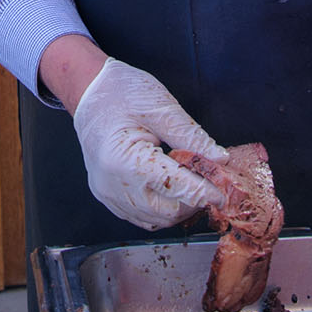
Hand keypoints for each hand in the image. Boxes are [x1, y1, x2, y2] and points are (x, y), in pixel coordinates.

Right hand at [72, 58, 228, 228]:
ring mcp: (107, 193)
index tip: (224, 194)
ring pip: (155, 221)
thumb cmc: (119, 91)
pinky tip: (171, 190)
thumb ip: (191, 136)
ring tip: (191, 183)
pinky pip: (140, 217)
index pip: (175, 187)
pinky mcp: (106, 195)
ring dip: (178, 207)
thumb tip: (220, 159)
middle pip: (167, 212)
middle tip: (210, 183)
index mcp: (125, 160)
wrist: (87, 90)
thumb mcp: (160, 107)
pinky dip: (160, 209)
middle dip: (193, 202)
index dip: (205, 192)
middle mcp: (112, 184)